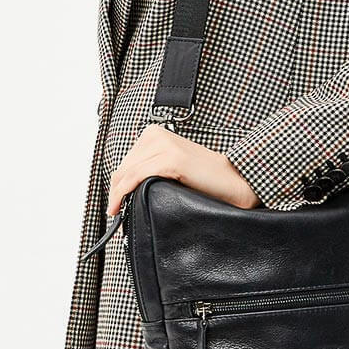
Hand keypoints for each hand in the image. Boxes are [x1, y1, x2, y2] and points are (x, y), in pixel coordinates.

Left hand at [107, 124, 260, 216]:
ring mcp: (165, 145)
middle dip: (116, 192)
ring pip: (127, 173)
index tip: (114, 205)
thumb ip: (149, 170)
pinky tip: (122, 206)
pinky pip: (137, 176)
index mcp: (155, 133)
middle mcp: (157, 135)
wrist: (234, 182)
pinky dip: (125, 192)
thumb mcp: (170, 169)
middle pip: (123, 167)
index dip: (116, 184)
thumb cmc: (204, 180)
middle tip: (115, 214)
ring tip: (119, 214)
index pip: (125, 162)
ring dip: (118, 196)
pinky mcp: (172, 158)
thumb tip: (122, 189)